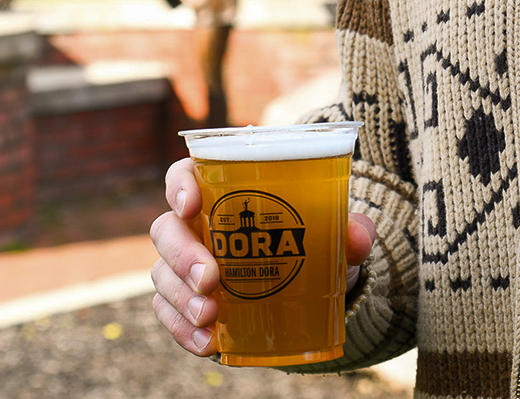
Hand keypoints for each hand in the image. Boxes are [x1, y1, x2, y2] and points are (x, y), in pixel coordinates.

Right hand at [149, 157, 376, 355]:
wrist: (311, 288)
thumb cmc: (311, 242)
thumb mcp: (335, 233)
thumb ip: (350, 230)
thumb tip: (357, 237)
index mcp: (220, 192)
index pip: (184, 175)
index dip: (179, 185)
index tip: (192, 204)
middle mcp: (194, 226)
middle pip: (166, 230)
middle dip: (182, 255)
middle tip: (210, 278)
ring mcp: (184, 267)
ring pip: (163, 275)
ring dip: (181, 297)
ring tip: (210, 315)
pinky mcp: (186, 302)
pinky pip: (169, 314)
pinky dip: (182, 329)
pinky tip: (207, 343)